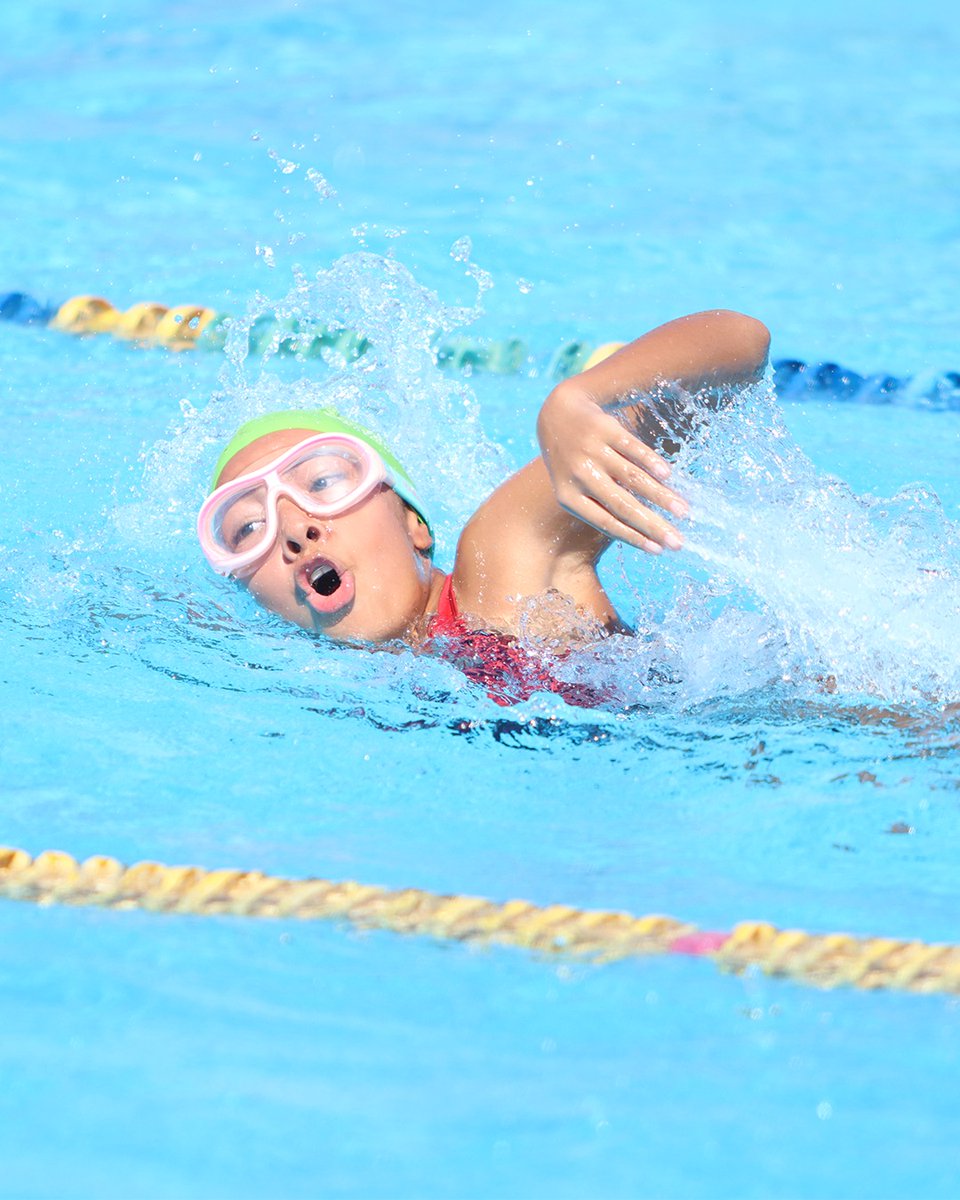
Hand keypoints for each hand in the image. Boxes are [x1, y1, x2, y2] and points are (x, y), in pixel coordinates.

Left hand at [536, 382, 688, 553]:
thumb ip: (602, 508)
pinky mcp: (605, 429)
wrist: (558, 415)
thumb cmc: (573, 464)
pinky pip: (632, 448)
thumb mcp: (575, 489)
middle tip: (678, 541)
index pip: (606, 522)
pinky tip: (668, 475)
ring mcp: (592, 451)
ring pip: (632, 477)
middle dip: (653, 525)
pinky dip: (651, 462)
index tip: (659, 550)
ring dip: (660, 496)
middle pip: (622, 505)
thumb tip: (646, 536)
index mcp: (569, 497)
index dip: (634, 537)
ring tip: (684, 511)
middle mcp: (579, 475)